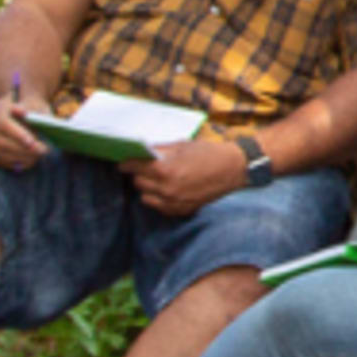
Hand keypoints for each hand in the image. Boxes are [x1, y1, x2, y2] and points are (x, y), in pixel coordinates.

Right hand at [0, 82, 50, 171]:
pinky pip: (1, 161)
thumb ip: (31, 110)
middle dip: (22, 149)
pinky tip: (31, 161)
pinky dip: (16, 163)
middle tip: (42, 151)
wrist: (26, 114)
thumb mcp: (36, 106)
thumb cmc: (33, 109)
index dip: (17, 134)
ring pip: (0, 153)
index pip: (2, 124)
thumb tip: (25, 113)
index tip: (32, 142)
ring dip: (21, 158)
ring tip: (38, 156)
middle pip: (0, 141)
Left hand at [126, 132, 249, 218]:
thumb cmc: (208, 153)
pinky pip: (160, 207)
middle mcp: (167, 189)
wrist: (233, 169)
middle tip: (144, 168)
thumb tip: (141, 152)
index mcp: (165, 170)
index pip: (134, 168)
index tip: (123, 162)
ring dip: (147, 188)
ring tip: (156, 180)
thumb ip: (159, 150)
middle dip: (138, 175)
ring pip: (146, 198)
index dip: (127, 164)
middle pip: (138, 183)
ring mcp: (174, 202)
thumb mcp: (181, 145)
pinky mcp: (182, 210)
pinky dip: (159, 199)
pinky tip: (166, 190)